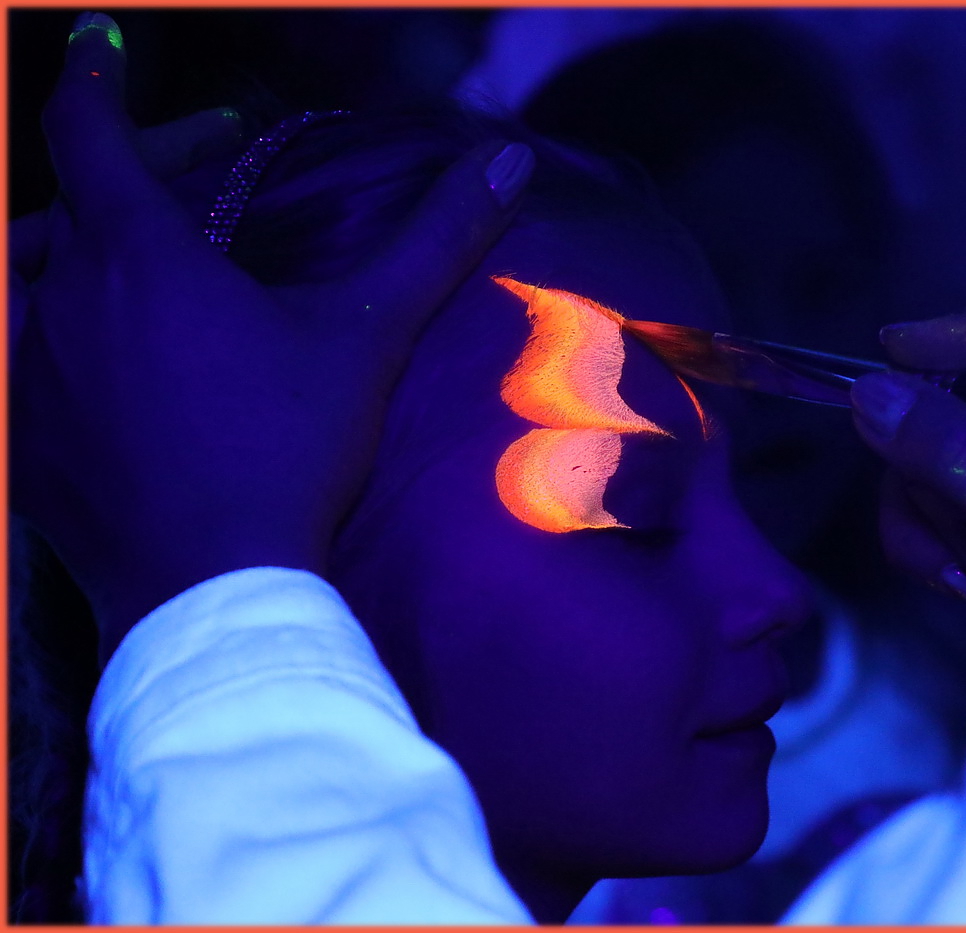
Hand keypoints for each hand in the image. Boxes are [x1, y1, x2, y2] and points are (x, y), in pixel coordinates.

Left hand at [11, 13, 534, 661]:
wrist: (212, 588)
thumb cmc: (288, 451)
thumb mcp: (365, 337)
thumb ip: (434, 239)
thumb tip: (508, 157)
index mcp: (138, 258)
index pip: (89, 131)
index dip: (96, 76)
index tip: (100, 40)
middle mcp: (61, 298)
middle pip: (69, 196)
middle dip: (133, 160)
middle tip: (205, 160)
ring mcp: (29, 370)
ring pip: (31, 270)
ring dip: (81, 237)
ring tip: (140, 245)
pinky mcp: (18, 435)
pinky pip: (16, 348)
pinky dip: (51, 319)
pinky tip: (96, 345)